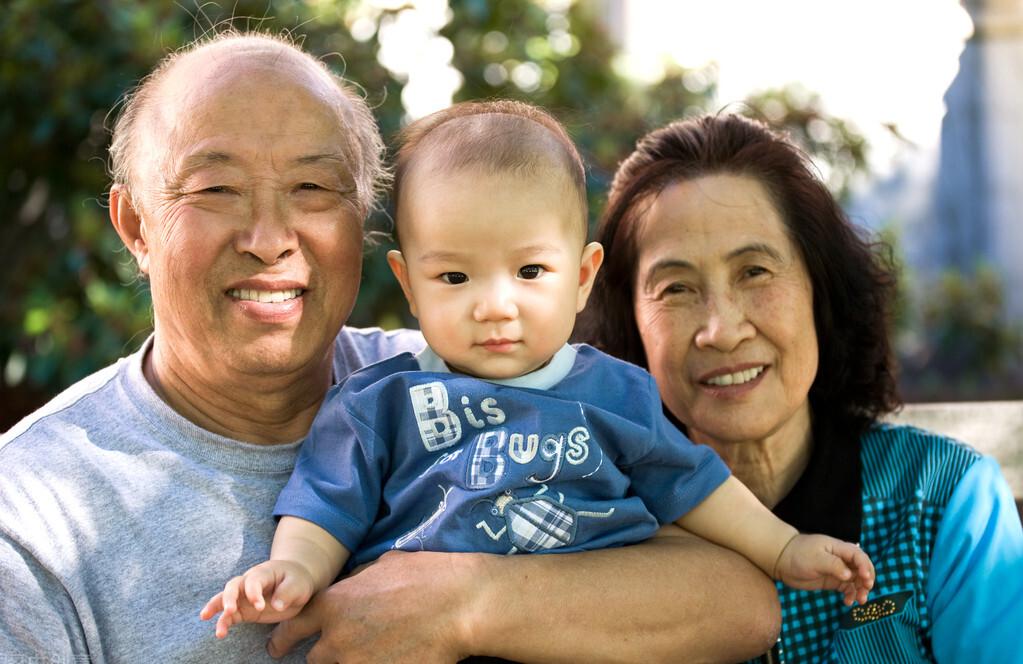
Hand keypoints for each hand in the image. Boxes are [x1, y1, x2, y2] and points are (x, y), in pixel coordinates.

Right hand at [200, 560, 315, 638]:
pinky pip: (230, 615)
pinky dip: (223, 622)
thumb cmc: (297, 581)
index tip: (260, 606)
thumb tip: (276, 606)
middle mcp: (249, 582)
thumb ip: (288, 593)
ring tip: (211, 623)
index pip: (253, 581)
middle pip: (233, 586)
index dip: (254, 593)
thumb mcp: (298, 584)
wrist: (294, 582)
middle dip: (229, 598)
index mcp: (264, 572)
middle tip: (230, 610)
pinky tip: (220, 633)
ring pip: (225, 599)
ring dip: (217, 609)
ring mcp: (244, 596)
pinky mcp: (243, 609)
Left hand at [267, 550, 482, 662]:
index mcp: (334, 606)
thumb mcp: (380, 567)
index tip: (278, 646)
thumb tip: (348, 592)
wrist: (459, 604)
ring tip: (373, 649)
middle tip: (345, 647)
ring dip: (351, 661)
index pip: (291, 628)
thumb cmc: (425, 577)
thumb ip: (354, 585)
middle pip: (315, 658)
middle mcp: (338, 640)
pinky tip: (391, 656)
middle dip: (327, 652)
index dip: (282, 639)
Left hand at [775, 534, 874, 605]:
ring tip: (860, 601)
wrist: (782, 560)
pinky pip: (847, 588)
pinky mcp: (833, 581)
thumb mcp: (816, 558)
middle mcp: (842, 558)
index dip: (866, 567)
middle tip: (866, 590)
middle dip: (867, 579)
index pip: (859, 556)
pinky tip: (847, 602)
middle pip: (862, 568)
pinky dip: (850, 595)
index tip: (866, 579)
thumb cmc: (798, 554)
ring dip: (861, 590)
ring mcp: (838, 570)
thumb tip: (849, 575)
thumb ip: (833, 565)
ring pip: (856, 580)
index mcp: (839, 548)